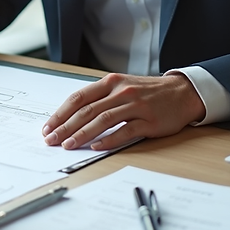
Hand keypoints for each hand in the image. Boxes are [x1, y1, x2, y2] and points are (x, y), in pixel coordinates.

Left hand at [41, 73, 205, 150]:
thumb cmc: (147, 92)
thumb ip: (100, 98)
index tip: (48, 127)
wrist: (181, 93)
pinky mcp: (149, 121)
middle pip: (87, 110)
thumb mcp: (121, 87)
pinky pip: (125, 131)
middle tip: (52, 140)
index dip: (61, 113)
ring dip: (82, 134)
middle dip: (65, 127)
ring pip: (102, 120)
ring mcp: (135, 106)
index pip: (78, 98)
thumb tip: (71, 116)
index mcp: (110, 82)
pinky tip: (96, 146)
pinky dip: (108, 139)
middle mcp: (121, 92)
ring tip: (68, 145)